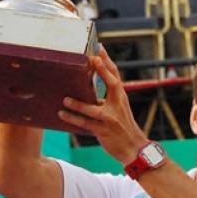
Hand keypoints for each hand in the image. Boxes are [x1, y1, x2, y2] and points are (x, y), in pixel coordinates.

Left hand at [58, 46, 148, 164]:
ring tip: (65, 99)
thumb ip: (107, 100)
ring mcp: (111, 118)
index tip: (100, 48)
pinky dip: (73, 118)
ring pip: (93, 108)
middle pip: (112, 83)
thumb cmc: (124, 128)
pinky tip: (62, 114)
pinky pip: (86, 124)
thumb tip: (89, 90)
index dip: (107, 62)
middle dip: (102, 70)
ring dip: (78, 104)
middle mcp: (118, 105)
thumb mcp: (119, 110)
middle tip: (92, 58)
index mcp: (121, 98)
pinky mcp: (103, 131)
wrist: (134, 149)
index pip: (115, 76)